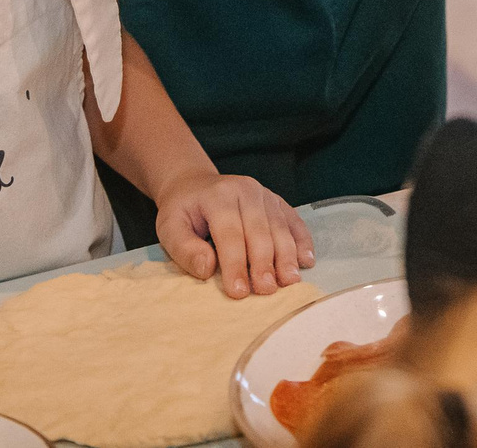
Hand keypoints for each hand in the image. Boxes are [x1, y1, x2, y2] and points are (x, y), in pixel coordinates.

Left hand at [153, 170, 314, 298]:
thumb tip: (207, 269)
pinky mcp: (276, 200)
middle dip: (264, 263)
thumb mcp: (170, 228)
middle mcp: (245, 190)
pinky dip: (302, 240)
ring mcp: (264, 193)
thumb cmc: (183, 211)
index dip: (235, 263)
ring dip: (287, 256)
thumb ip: (185, 249)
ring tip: (290, 281)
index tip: (239, 291)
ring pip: (280, 226)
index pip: (229, 233)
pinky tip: (306, 260)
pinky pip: (293, 220)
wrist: (194, 184)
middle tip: (267, 291)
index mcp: (218, 196)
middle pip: (259, 230)